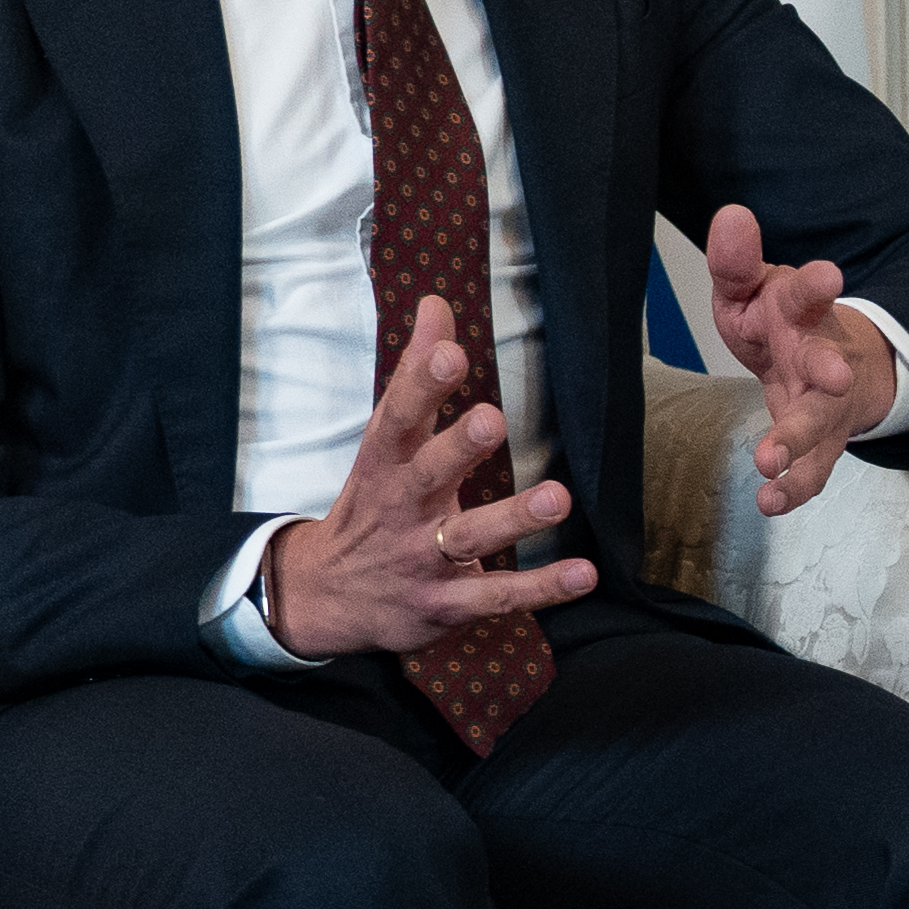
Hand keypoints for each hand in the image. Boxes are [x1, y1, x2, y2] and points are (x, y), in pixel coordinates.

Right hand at [265, 292, 588, 659]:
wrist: (326, 597)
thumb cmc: (372, 504)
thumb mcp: (385, 441)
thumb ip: (415, 374)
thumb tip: (437, 305)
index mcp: (384, 464)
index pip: (398, 418)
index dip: (422, 385)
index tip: (452, 351)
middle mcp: (401, 508)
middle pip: (428, 474)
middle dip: (457, 448)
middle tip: (492, 419)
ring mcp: (421, 559)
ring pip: (468, 538)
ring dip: (513, 518)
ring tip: (558, 498)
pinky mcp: (444, 604)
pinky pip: (495, 596)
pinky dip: (540, 588)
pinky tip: (582, 574)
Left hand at [703, 202, 892, 516]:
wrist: (836, 365)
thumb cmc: (782, 324)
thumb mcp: (753, 288)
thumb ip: (736, 261)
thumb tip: (731, 215)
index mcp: (801, 311)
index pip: (805, 293)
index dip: (814, 285)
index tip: (828, 276)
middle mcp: (821, 356)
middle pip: (827, 362)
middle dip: (829, 368)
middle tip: (834, 377)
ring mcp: (825, 402)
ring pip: (820, 422)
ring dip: (799, 440)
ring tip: (771, 461)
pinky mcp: (822, 440)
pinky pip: (814, 469)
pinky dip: (794, 488)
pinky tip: (770, 502)